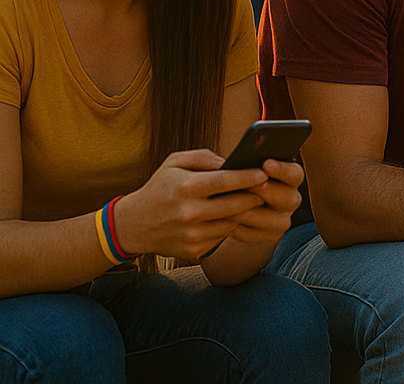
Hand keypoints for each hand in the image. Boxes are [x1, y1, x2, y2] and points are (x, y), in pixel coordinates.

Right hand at [112, 150, 270, 260]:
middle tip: (266, 188)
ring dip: (244, 212)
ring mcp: (193, 234)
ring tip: (251, 201)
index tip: (264, 172)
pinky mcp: (195, 249)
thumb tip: (231, 161)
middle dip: (255, 195)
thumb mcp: (174, 163)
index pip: (227, 181)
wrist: (134, 225)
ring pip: (233, 222)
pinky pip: (223, 236)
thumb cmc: (160, 187)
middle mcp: (190, 213)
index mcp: (186, 187)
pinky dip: (229, 226)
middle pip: (237, 204)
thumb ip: (204, 157)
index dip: (249, 177)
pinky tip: (230, 216)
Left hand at [225, 158, 305, 246]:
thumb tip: (226, 165)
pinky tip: (225, 220)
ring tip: (229, 206)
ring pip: (273, 220)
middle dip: (268, 191)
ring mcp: (282, 219)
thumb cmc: (238, 179)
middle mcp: (291, 199)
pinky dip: (240, 228)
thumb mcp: (241, 167)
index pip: (294, 173)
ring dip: (250, 212)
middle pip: (288, 198)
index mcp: (290, 178)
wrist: (233, 207)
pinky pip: (255, 234)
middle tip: (250, 185)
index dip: (282, 169)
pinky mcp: (268, 236)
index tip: (266, 164)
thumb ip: (240, 164)